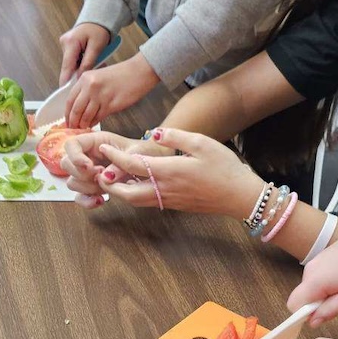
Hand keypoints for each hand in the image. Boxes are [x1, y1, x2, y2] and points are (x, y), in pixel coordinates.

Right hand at [58, 23, 110, 85]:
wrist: (98, 19)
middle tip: (86, 81)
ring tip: (93, 65)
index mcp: (71, 42)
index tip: (66, 92)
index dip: (66, 81)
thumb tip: (79, 78)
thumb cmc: (99, 30)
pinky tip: (89, 62)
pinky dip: (80, 64)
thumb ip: (88, 63)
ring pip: (70, 64)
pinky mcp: (67, 47)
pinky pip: (73, 60)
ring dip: (79, 69)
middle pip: (67, 66)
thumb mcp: (96, 47)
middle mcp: (64, 43)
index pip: (67, 66)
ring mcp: (65, 44)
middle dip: (76, 75)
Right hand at [63, 131, 154, 206]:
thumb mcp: (135, 153)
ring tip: (106, 186)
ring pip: (72, 182)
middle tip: (101, 175)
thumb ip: (120, 163)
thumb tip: (106, 176)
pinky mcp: (91, 187)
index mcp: (95, 142)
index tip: (89, 166)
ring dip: (87, 187)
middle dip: (82, 174)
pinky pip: (80, 197)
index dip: (75, 156)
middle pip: (66, 164)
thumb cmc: (143, 152)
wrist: (151, 164)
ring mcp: (88, 173)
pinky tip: (100, 200)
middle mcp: (88, 156)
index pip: (72, 144)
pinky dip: (87, 201)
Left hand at [64, 55, 159, 128]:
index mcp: (85, 78)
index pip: (70, 100)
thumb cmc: (122, 75)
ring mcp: (100, 95)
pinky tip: (93, 124)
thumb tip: (79, 107)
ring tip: (83, 128)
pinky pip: (98, 118)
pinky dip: (94, 123)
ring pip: (86, 116)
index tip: (67, 121)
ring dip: (83, 125)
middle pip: (76, 110)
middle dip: (73, 122)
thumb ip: (87, 90)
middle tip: (73, 129)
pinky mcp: (110, 104)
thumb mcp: (99, 77)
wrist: (139, 72)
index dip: (67, 113)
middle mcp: (90, 86)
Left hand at [87, 126, 264, 216]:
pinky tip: (133, 186)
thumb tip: (154, 133)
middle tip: (98, 171)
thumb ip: (175, 136)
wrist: (239, 196)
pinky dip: (133, 195)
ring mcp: (169, 200)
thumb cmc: (224, 167)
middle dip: (108, 183)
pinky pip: (147, 202)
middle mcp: (164, 189)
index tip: (103, 147)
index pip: (132, 165)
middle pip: (126, 192)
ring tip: (111, 179)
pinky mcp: (174, 205)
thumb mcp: (202, 143)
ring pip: (135, 201)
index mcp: (168, 171)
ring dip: (119, 192)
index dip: (114, 156)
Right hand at [286, 222, 337, 324]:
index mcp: (314, 281)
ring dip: (329, 292)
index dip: (305, 314)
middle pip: (304, 296)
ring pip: (314, 287)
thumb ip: (330, 310)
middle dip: (321, 303)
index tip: (325, 314)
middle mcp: (310, 269)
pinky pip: (321, 277)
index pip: (293, 305)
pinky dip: (332, 282)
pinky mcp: (325, 256)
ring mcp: (317, 260)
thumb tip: (312, 322)